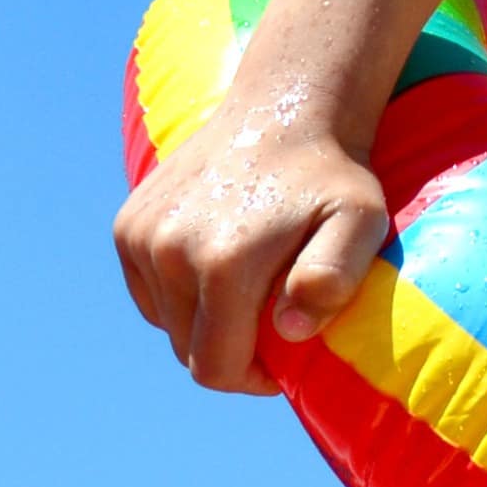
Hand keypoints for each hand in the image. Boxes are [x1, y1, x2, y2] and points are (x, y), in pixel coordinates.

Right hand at [113, 97, 389, 395]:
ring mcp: (141, 236)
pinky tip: (217, 263)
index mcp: (224, 263)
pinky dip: (178, 292)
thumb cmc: (333, 174)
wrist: (288, 107)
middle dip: (228, 349)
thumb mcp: (360, 221)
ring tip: (248, 286)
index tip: (280, 362)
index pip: (215, 368)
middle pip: (187, 349)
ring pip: (166, 320)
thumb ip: (333, 277)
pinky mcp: (127, 224)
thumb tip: (289, 331)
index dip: (249, 379)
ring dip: (202, 319)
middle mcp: (170, 251)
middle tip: (269, 321)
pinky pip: (149, 290)